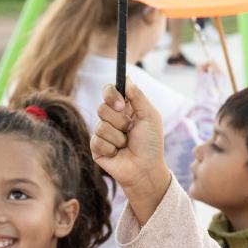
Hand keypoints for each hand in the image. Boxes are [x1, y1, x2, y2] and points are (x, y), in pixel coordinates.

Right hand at [91, 81, 170, 223]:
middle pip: (102, 107)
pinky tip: (118, 154)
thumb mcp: (149, 116)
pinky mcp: (96, 147)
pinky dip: (111, 148)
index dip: (112, 95)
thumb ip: (138, 96)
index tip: (122, 104)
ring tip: (126, 144)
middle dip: (119, 120)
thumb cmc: (151, 143)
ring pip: (100, 126)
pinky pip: (97, 141)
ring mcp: (103, 133)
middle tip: (130, 129)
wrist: (145, 169)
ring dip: (118, 137)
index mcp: (125, 108)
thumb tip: (126, 78)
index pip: (110, 91)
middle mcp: (112, 118)